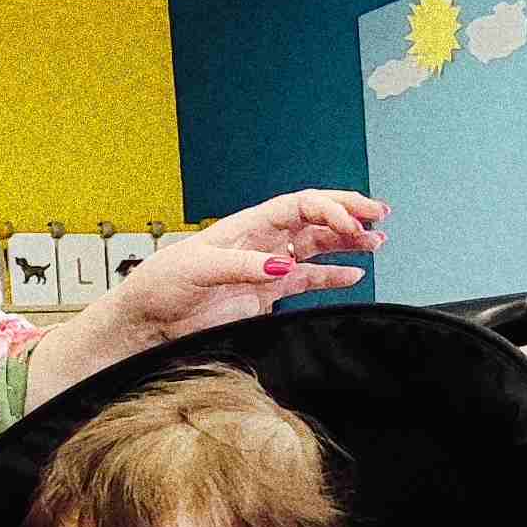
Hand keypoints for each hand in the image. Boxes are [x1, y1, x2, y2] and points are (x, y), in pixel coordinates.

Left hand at [119, 189, 385, 337]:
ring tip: (377, 242)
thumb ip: (243, 266)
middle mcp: (260, 242)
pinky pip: (307, 279)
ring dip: (347, 242)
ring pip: (316, 246)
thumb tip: (283, 264)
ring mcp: (265, 268)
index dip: (330, 209)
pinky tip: (353, 275)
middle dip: (349, 214)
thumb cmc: (160, 286)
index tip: (353, 224)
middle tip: (380, 217)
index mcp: (246, 226)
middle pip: (314, 219)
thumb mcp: (198, 269)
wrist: (146, 321)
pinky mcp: (265, 295)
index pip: (299, 206)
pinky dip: (331, 276)